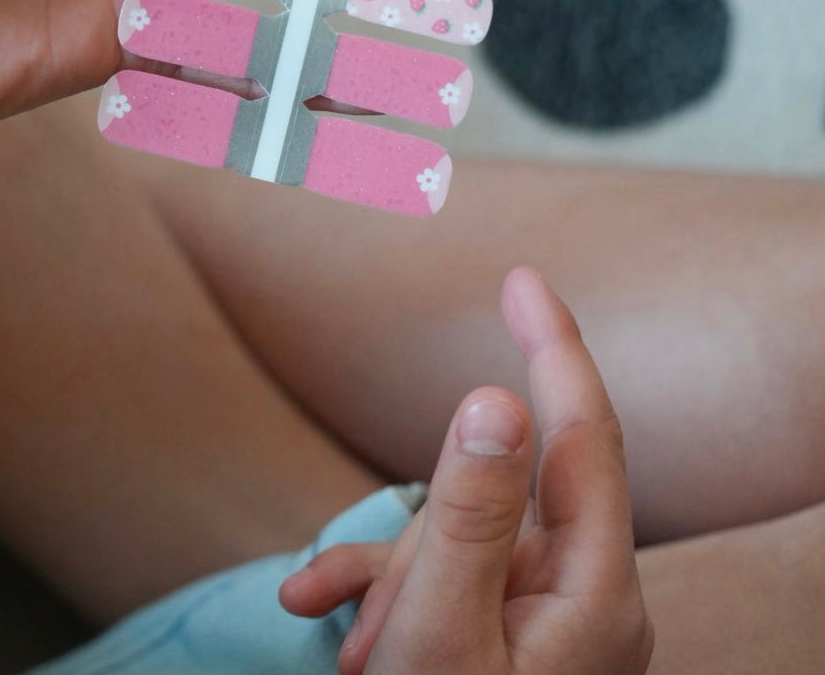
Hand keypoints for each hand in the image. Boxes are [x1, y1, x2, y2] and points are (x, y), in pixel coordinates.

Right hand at [280, 266, 652, 673]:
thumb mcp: (439, 638)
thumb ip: (467, 519)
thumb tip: (495, 397)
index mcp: (593, 593)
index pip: (583, 432)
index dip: (554, 345)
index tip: (522, 277)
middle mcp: (583, 598)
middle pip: (495, 496)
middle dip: (421, 540)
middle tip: (383, 622)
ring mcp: (546, 620)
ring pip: (456, 533)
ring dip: (393, 581)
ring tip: (362, 658)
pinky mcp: (507, 639)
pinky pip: (441, 576)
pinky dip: (381, 590)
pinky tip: (320, 605)